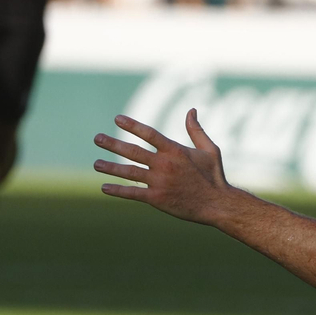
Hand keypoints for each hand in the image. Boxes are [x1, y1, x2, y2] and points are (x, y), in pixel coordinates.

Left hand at [93, 110, 231, 224]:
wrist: (218, 204)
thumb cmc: (215, 177)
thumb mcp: (210, 150)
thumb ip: (197, 130)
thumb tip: (191, 110)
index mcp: (175, 150)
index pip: (149, 133)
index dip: (132, 125)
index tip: (117, 119)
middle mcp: (165, 164)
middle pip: (133, 151)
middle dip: (113, 144)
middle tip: (97, 138)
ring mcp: (159, 182)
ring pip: (129, 172)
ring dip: (110, 167)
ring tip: (96, 164)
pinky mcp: (157, 199)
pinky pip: (133, 193)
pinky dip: (118, 190)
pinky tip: (104, 187)